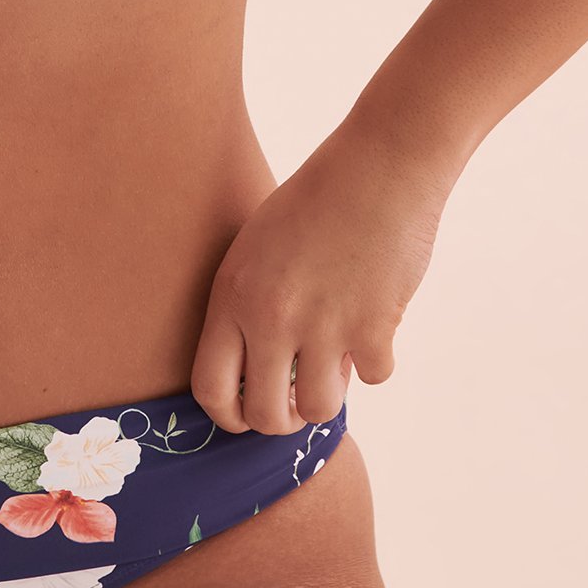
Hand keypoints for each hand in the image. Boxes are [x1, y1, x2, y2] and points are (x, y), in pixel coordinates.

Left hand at [189, 120, 448, 434]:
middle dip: (282, 419)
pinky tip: (374, 323)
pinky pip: (373, 378)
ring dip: (329, 395)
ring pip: (319, 409)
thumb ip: (248, 307)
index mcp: (232, 295)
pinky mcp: (373, 327)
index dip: (229, 417)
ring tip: (334, 362)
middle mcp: (270, 316)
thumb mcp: (257, 248)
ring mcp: (322, 325)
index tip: (247, 416)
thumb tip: (258, 373)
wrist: (376, 167)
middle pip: (265, 416)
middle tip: (297, 401)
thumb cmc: (314, 202)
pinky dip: (377, 360)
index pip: (210, 389)